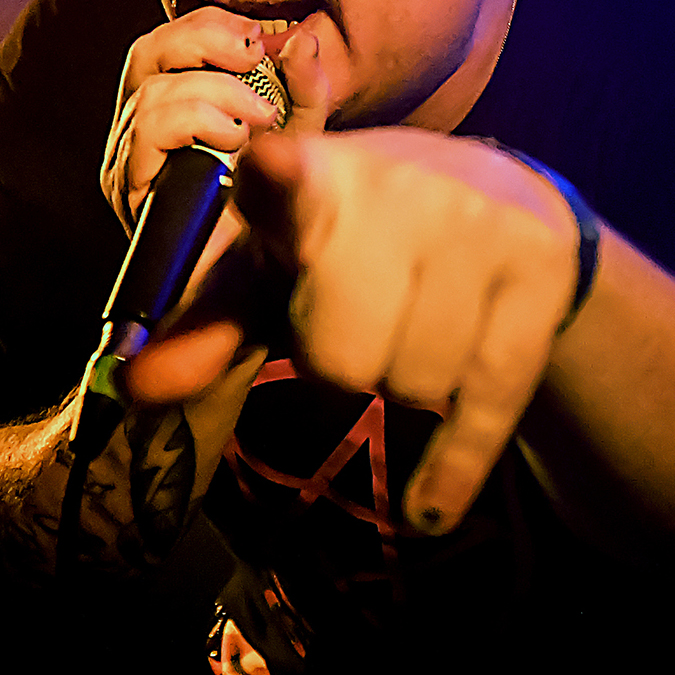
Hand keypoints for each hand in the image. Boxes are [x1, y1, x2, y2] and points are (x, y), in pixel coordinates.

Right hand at [100, 6, 331, 285]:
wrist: (257, 274)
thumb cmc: (272, 200)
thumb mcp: (299, 133)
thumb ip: (304, 85)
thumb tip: (302, 39)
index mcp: (172, 100)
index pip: (170, 41)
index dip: (208, 26)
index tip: (257, 37)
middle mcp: (141, 122)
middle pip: (148, 53)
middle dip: (205, 47)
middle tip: (255, 63)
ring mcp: (128, 157)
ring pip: (151, 95)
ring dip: (212, 96)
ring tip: (254, 121)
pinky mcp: (128, 189)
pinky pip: (145, 138)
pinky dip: (193, 127)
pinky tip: (232, 144)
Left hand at [123, 128, 579, 533]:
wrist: (508, 199)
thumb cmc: (363, 237)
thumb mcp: (281, 265)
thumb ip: (209, 322)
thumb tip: (134, 389)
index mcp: (316, 173)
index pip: (291, 180)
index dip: (280, 178)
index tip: (271, 166)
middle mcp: (402, 184)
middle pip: (339, 356)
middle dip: (340, 362)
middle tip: (365, 316)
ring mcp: (480, 225)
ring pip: (412, 385)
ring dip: (402, 387)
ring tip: (416, 332)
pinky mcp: (540, 275)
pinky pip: (487, 408)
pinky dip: (451, 471)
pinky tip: (428, 508)